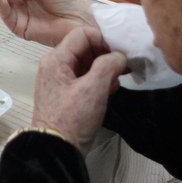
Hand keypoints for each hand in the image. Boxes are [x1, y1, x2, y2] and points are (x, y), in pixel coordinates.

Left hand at [31, 27, 127, 153]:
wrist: (57, 148)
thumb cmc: (73, 117)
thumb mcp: (93, 89)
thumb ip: (107, 66)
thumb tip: (120, 55)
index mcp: (56, 59)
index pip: (82, 34)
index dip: (103, 39)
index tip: (121, 53)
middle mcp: (55, 64)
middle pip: (84, 47)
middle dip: (106, 54)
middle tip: (126, 66)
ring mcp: (60, 79)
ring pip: (86, 63)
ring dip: (105, 68)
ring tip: (120, 79)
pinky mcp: (66, 92)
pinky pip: (84, 77)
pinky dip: (99, 80)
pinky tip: (112, 89)